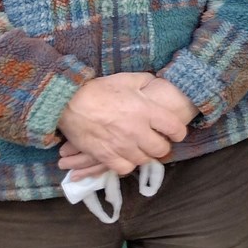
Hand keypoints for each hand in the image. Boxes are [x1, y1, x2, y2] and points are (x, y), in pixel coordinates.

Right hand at [57, 73, 188, 175]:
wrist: (68, 102)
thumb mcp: (127, 79)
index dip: (178, 132)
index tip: (175, 133)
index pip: (174, 128)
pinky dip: (127, 164)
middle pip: (160, 149)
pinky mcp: (105, 155)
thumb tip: (157, 84)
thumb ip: (146, 83)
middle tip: (157, 141)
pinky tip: (126, 157)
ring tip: (141, 149)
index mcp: (146, 110)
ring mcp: (121, 145)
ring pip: (143, 160)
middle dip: (162, 146)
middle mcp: (137, 130)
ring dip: (144, 155)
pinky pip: (124, 168)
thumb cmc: (100, 89)